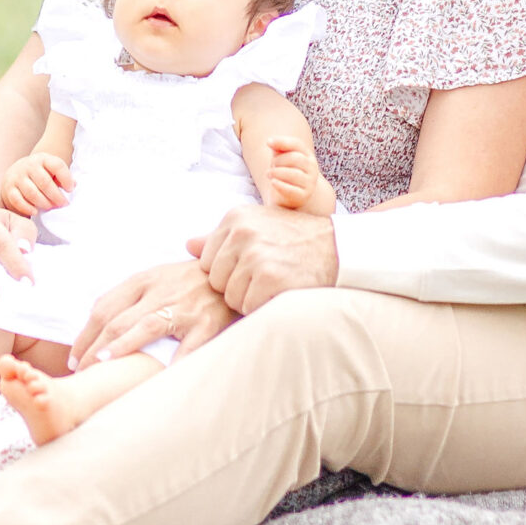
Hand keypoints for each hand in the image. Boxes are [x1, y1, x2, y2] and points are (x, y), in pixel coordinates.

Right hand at [1, 153, 73, 214]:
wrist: (14, 174)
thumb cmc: (39, 174)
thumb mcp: (50, 170)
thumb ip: (61, 177)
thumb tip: (74, 185)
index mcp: (42, 159)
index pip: (57, 165)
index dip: (66, 178)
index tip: (71, 190)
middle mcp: (29, 165)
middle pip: (44, 182)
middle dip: (56, 195)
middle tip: (62, 204)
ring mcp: (17, 177)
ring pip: (32, 193)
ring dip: (44, 203)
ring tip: (51, 207)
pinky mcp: (9, 189)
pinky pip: (18, 201)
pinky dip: (28, 208)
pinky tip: (36, 212)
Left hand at [69, 259, 235, 368]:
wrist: (234, 273)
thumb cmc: (191, 281)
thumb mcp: (159, 277)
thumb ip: (132, 294)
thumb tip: (95, 315)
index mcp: (146, 279)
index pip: (105, 306)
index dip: (85, 333)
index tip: (74, 357)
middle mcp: (162, 290)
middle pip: (118, 318)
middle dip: (93, 346)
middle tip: (79, 370)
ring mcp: (185, 306)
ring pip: (145, 326)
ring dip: (120, 347)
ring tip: (101, 365)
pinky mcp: (208, 322)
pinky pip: (186, 346)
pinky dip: (171, 363)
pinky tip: (156, 380)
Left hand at [194, 205, 337, 312]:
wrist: (337, 248)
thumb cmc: (294, 239)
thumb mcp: (258, 226)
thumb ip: (221, 237)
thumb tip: (189, 245)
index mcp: (234, 218)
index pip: (206, 261)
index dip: (228, 270)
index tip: (253, 264)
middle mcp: (242, 233)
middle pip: (215, 280)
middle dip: (236, 285)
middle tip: (265, 273)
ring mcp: (255, 255)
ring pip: (230, 297)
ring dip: (250, 297)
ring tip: (274, 280)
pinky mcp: (268, 279)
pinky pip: (248, 307)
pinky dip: (263, 306)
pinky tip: (281, 290)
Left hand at [264, 139, 333, 215]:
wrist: (288, 197)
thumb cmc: (284, 173)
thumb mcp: (281, 159)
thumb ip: (278, 148)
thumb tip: (270, 142)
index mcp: (308, 156)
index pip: (297, 144)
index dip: (282, 141)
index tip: (268, 142)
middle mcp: (312, 168)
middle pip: (295, 158)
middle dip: (279, 160)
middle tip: (271, 166)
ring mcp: (310, 183)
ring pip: (294, 174)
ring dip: (277, 172)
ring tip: (269, 174)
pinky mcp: (303, 196)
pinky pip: (292, 190)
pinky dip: (280, 185)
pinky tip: (273, 183)